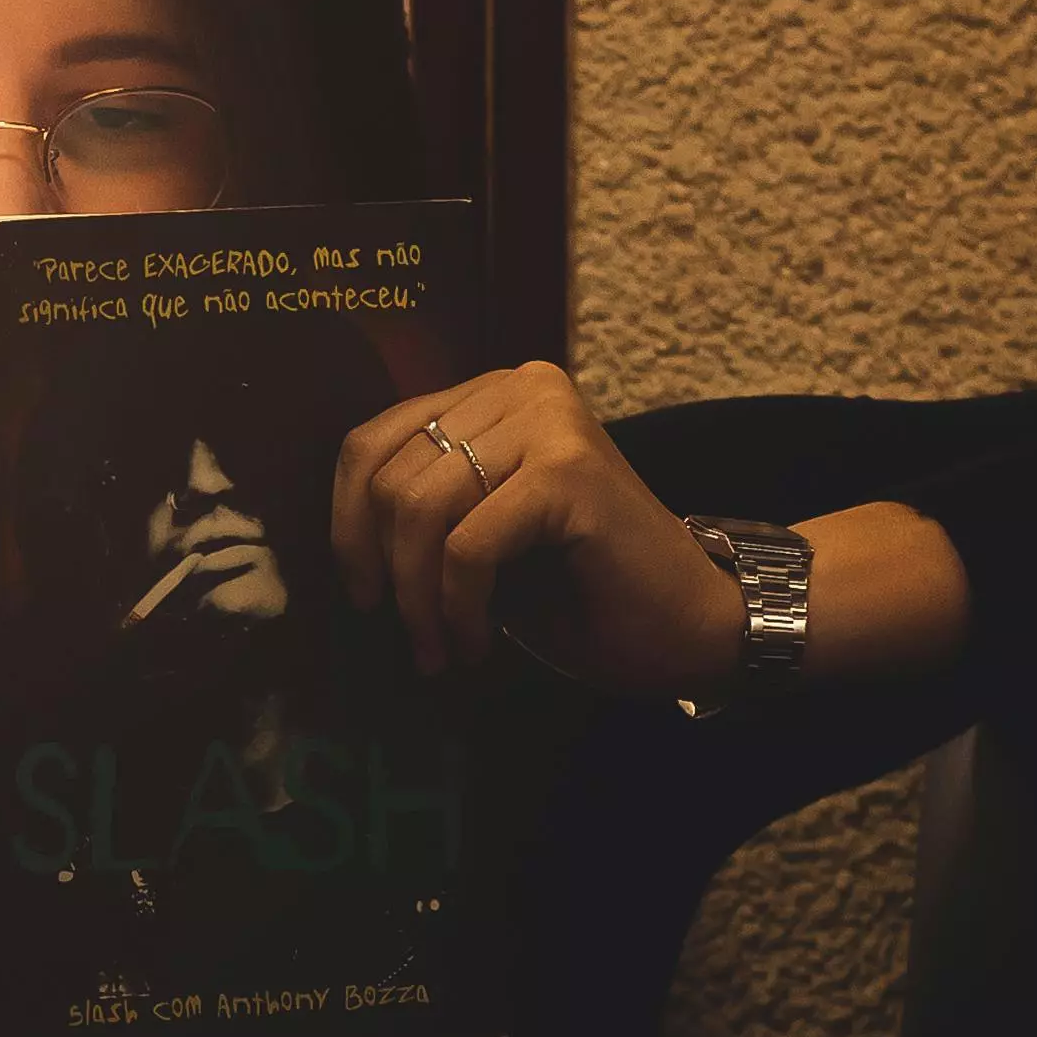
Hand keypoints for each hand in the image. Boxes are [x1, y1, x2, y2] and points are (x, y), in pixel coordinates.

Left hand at [331, 362, 736, 690]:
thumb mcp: (483, 534)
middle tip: (410, 637)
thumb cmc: (585, 589)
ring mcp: (548, 419)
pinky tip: (477, 643)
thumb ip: (424, 511)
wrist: (696, 624)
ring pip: (420, 508)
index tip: (362, 591)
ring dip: (419, 598)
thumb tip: (341, 538)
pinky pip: (468, 544)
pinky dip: (458, 606)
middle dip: (384, 570)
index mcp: (492, 393)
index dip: (346, 522)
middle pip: (388, 475)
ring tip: (441, 649)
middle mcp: (520, 387)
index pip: (372, 441)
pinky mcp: (568, 468)